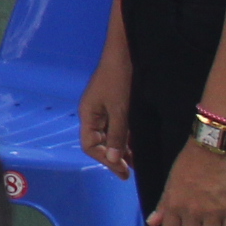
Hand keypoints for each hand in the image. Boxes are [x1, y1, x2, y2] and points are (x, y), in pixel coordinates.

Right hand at [79, 40, 130, 181]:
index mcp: (88, 115)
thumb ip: (117, 135)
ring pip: (109, 135)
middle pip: (99, 142)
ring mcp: (103, 108)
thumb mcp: (120, 110)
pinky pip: (117, 126)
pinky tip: (137, 143)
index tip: (124, 171)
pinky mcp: (114, 103)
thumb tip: (114, 159)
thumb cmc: (119, 81)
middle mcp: (93, 114)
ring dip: (121, 148)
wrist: (124, 53)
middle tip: (131, 171)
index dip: (105, 160)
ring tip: (137, 161)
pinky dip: (126, 137)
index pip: (90, 145)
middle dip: (114, 157)